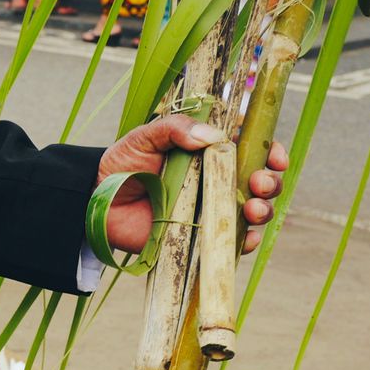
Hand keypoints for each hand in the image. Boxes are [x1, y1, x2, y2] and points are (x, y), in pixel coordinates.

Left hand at [98, 114, 287, 253]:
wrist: (96, 199)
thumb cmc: (122, 163)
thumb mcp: (145, 137)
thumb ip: (174, 128)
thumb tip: (212, 136)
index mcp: (210, 154)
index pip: (252, 151)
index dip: (270, 153)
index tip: (274, 156)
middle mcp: (216, 181)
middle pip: (261, 182)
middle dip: (270, 182)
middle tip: (260, 183)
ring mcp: (210, 210)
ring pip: (253, 212)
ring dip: (264, 210)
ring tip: (254, 208)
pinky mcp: (199, 235)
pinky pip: (230, 241)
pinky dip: (243, 240)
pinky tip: (244, 236)